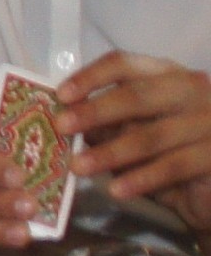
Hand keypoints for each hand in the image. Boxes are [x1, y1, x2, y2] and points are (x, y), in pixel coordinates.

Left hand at [59, 52, 210, 229]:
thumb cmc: (169, 155)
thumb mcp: (134, 135)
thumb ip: (107, 126)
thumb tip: (64, 121)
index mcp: (166, 75)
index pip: (125, 64)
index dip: (91, 77)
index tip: (61, 95)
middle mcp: (190, 89)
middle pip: (138, 95)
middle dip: (96, 111)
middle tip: (62, 127)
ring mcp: (209, 120)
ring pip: (153, 135)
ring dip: (111, 152)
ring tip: (78, 168)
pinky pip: (174, 166)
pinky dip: (142, 179)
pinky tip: (116, 191)